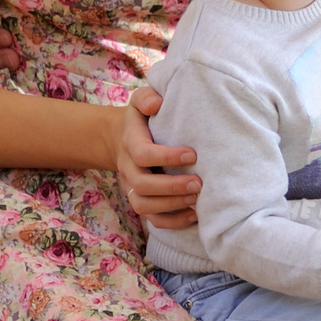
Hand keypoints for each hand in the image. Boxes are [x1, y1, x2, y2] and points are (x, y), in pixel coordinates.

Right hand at [114, 87, 199, 227]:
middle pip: (142, 185)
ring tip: (198, 200)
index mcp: (130, 143)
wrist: (120, 139)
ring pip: (144, 206)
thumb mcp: (140, 101)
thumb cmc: (141, 118)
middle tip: (199, 183)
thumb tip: (157, 103)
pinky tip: (195, 215)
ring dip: (172, 206)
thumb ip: (146, 98)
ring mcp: (132, 187)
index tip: (193, 154)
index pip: (142, 154)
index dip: (166, 157)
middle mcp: (128, 168)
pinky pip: (152, 220)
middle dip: (172, 187)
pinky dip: (173, 222)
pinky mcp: (141, 200)